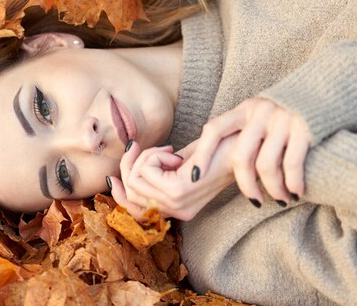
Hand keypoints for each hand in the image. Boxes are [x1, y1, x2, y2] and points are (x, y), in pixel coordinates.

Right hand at [108, 138, 235, 220]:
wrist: (241, 146)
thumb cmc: (211, 151)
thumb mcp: (177, 166)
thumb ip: (153, 175)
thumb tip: (120, 175)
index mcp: (176, 210)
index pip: (134, 211)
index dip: (119, 193)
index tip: (115, 174)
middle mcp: (176, 211)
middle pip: (131, 191)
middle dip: (132, 164)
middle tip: (150, 148)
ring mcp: (177, 203)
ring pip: (136, 179)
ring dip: (147, 157)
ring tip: (169, 152)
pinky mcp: (179, 190)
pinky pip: (147, 170)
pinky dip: (155, 155)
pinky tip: (175, 154)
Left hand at [192, 97, 310, 204]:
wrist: (327, 89)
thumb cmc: (284, 112)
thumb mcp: (255, 114)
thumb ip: (233, 132)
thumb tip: (190, 158)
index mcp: (244, 108)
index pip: (214, 130)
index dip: (202, 154)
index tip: (193, 178)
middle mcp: (261, 112)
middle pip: (241, 156)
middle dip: (246, 185)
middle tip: (255, 200)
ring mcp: (282, 119)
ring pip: (267, 166)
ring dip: (273, 189)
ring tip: (280, 198)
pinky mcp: (305, 128)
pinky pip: (292, 164)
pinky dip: (293, 183)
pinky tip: (296, 192)